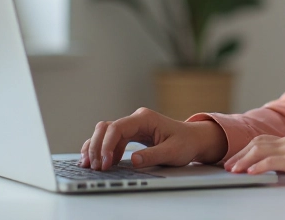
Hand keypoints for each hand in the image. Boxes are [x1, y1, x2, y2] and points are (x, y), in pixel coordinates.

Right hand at [79, 107, 227, 169]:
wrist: (193, 139)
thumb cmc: (185, 143)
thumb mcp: (173, 152)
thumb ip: (153, 155)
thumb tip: (134, 160)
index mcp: (145, 118)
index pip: (118, 127)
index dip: (107, 145)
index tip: (105, 162)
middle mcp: (136, 119)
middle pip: (106, 128)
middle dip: (97, 146)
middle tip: (94, 166)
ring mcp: (132, 126)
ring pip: (106, 133)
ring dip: (97, 148)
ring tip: (90, 166)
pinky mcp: (131, 134)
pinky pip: (111, 140)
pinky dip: (103, 150)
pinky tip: (99, 162)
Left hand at [224, 135, 284, 185]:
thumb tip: (282, 167)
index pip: (263, 141)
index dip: (247, 149)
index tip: (237, 159)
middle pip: (257, 143)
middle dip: (240, 154)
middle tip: (229, 165)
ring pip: (260, 150)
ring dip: (243, 160)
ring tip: (233, 170)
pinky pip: (271, 162)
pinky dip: (257, 166)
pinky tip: (249, 172)